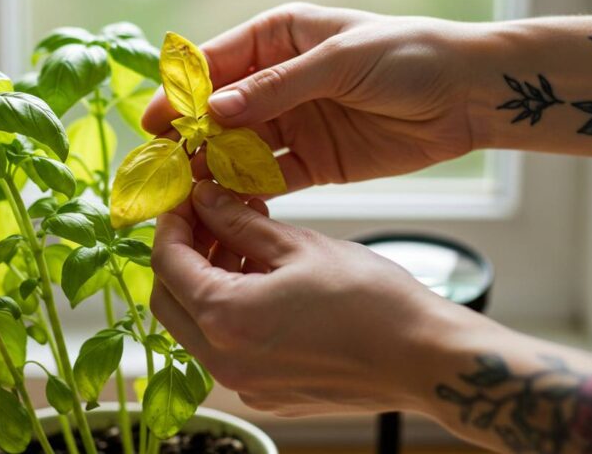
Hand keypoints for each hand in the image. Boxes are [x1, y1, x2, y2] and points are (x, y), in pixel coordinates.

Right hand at [142, 3, 488, 189]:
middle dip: (189, 139)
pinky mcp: (315, 162)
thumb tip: (213, 111)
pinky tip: (224, 207)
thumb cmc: (409, 55)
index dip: (179, 94)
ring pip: (238, 149)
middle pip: (219, 113)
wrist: (469, 94)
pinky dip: (247, 193)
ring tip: (183, 195)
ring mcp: (295, 124)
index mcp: (278, 39)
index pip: (215, 65)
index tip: (151, 123)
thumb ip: (276, 88)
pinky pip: (270, 179)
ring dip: (212, 170)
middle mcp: (278, 82)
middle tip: (160, 170)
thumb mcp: (339, 61)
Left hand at [150, 180, 471, 415]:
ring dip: (209, 279)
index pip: (167, 264)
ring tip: (247, 240)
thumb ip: (239, 223)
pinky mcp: (267, 393)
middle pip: (170, 300)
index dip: (171, 223)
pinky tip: (264, 277)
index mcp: (226, 319)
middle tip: (211, 217)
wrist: (424, 359)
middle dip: (183, 253)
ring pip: (198, 324)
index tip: (186, 198)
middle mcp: (224, 362)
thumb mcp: (299, 246)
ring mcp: (245, 384)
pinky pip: (228, 346)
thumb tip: (204, 198)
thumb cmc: (372, 302)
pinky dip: (232, 308)